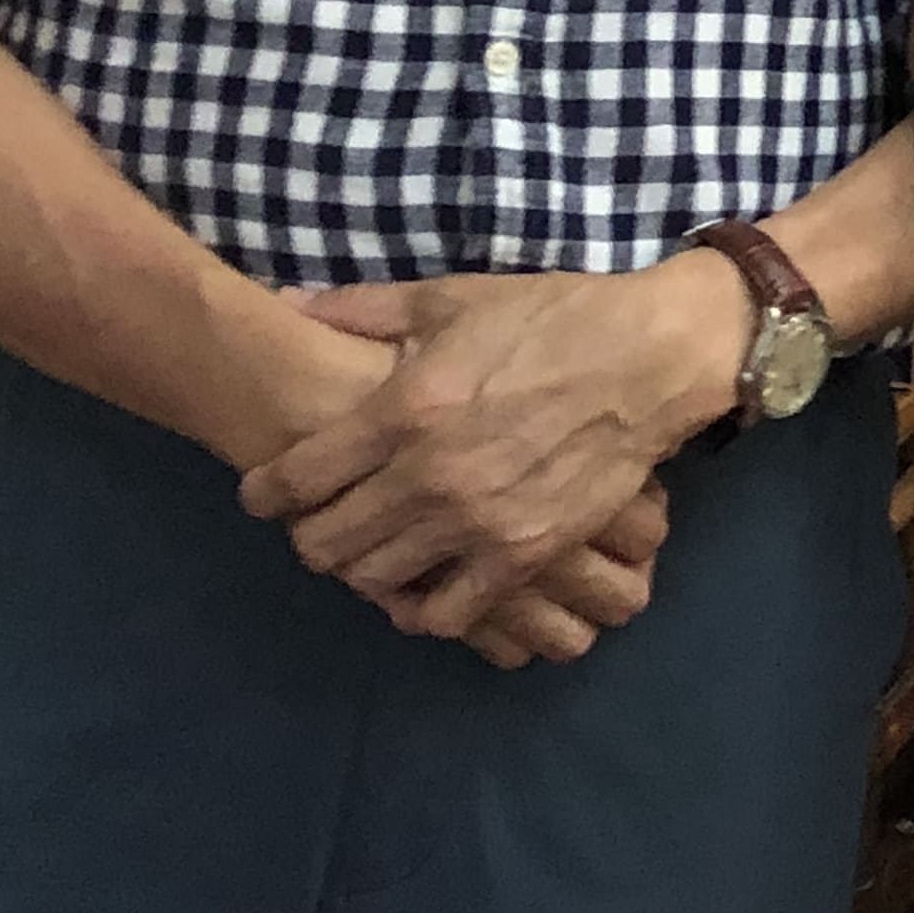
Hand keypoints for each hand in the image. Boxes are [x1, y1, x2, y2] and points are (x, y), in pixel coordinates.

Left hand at [233, 261, 752, 638]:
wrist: (650, 356)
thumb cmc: (550, 319)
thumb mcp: (453, 298)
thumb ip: (364, 309)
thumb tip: (290, 305)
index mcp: (403, 409)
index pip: (295, 479)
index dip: (263, 492)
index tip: (264, 492)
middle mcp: (428, 476)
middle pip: (324, 543)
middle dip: (308, 534)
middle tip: (322, 518)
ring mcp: (476, 523)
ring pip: (374, 581)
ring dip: (362, 567)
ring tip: (374, 545)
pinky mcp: (522, 555)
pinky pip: (445, 614)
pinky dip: (422, 608)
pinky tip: (425, 582)